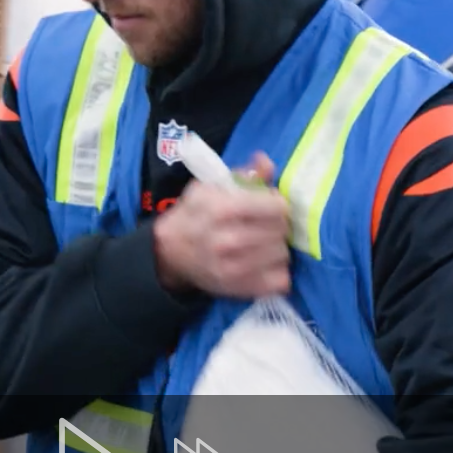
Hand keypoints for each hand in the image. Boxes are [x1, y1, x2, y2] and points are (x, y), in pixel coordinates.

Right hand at [152, 152, 291, 298]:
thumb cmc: (193, 215)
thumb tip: (266, 163)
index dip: (276, 203)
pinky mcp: (241, 290)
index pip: (276, 207)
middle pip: (281, 230)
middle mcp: (229, 241)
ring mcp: (235, 270)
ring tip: (263, 243)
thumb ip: (243, 174)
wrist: (169, 254)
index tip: (269, 204)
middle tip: (266, 224)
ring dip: (276, 247)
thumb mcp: (210, 187)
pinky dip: (277, 272)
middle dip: (277, 224)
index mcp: (222, 210)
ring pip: (283, 254)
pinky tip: (264, 263)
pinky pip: (281, 280)